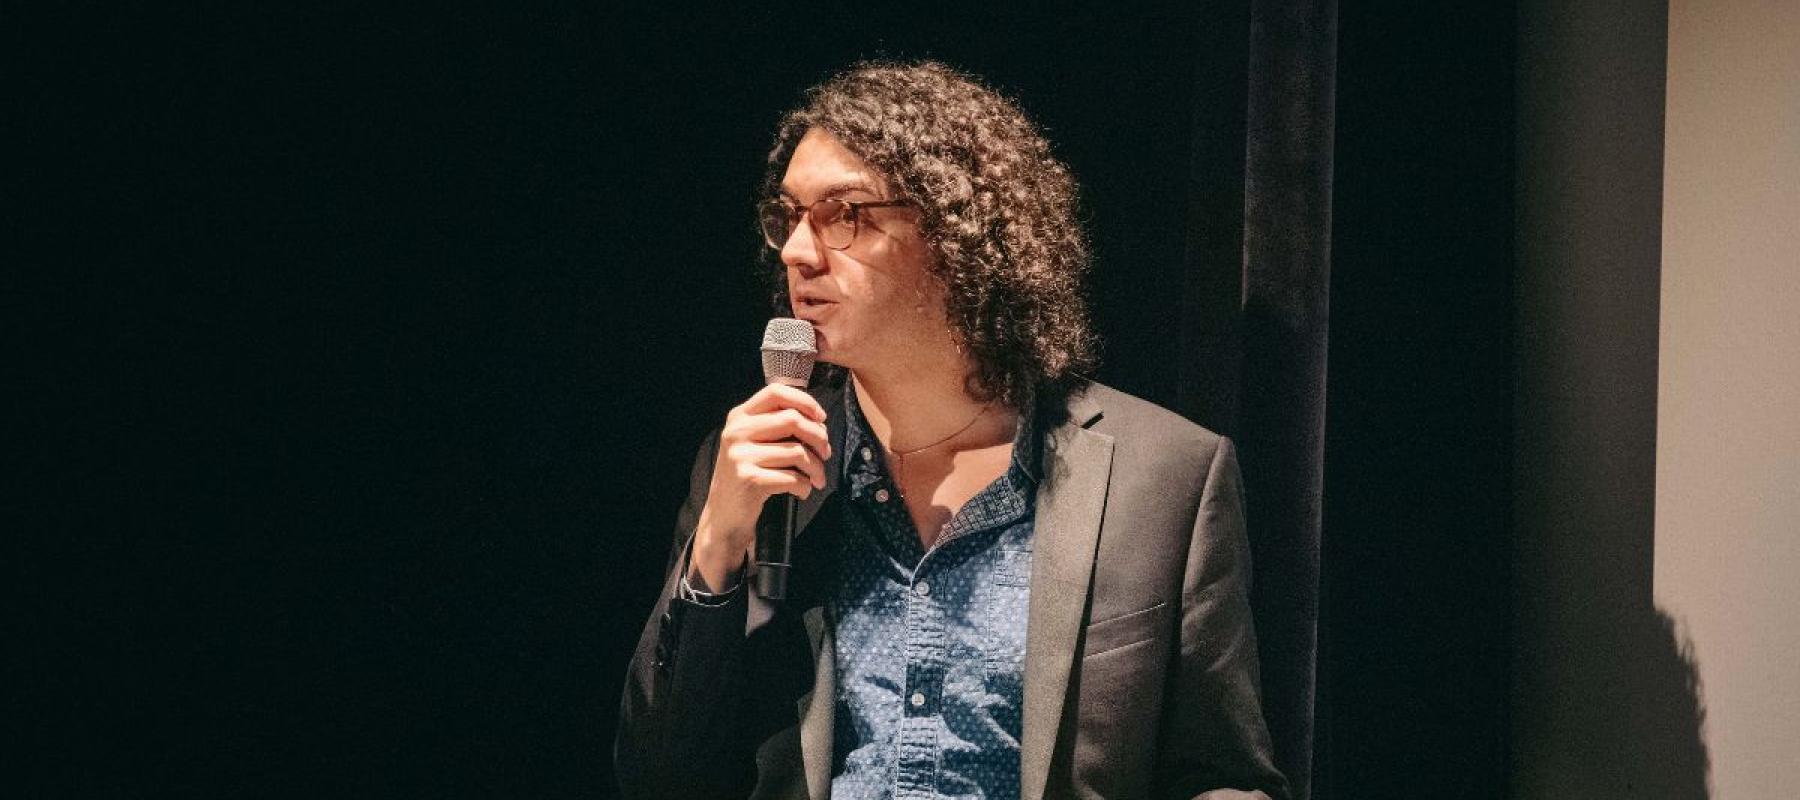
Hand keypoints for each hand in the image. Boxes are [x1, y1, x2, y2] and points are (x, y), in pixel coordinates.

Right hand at [689, 383, 830, 591]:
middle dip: (819, 437)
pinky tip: (802, 492)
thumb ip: (777, 425)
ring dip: (816, 468)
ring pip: (797, 452)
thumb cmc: (748, 476)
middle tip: (826, 454)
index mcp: (739, 416)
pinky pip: (792, 477)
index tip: (821, 419)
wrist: (724, 515)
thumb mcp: (754, 443)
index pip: (776, 392)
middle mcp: (736, 431)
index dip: (805, 401)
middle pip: (792, 419)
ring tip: (817, 479)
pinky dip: (805, 487)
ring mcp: (740, 455)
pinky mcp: (749, 479)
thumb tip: (819, 420)